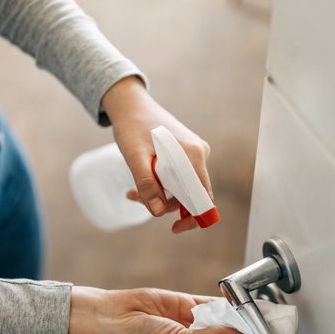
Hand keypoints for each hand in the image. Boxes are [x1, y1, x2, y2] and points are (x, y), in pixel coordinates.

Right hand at [67, 286, 251, 333]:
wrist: (112, 318)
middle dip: (241, 331)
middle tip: (259, 321)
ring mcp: (190, 325)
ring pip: (221, 319)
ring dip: (234, 315)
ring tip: (249, 309)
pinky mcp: (185, 305)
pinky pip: (210, 303)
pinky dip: (223, 301)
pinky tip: (234, 299)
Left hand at [101, 76, 212, 233]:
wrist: (131, 105)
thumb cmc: (132, 127)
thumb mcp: (135, 157)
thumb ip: (147, 184)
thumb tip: (158, 212)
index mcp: (193, 155)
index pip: (203, 197)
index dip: (193, 218)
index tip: (175, 228)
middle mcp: (199, 154)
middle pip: (192, 194)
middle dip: (167, 205)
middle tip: (138, 201)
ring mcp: (194, 153)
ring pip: (184, 187)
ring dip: (161, 195)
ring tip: (133, 191)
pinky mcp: (187, 153)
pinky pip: (180, 177)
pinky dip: (162, 184)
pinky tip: (142, 181)